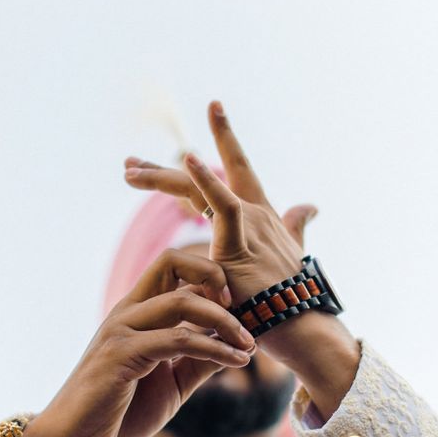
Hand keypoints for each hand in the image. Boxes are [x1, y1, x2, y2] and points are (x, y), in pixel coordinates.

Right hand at [16, 249, 256, 436]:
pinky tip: (237, 361)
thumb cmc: (120, 412)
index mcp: (137, 312)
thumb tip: (238, 347)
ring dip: (225, 321)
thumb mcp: (173, 383)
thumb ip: (200, 361)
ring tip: (250, 345)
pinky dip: (215, 348)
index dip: (211, 277)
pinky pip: (178, 340)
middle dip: (215, 275)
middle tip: (245, 311)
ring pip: (181, 302)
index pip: (174, 267)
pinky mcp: (121, 354)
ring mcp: (122, 329)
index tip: (240, 308)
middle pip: (172, 261)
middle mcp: (128, 311)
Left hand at [125, 101, 361, 419]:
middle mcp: (254, 212)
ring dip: (162, 177)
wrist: (302, 325)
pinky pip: (223, 205)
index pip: (236, 170)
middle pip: (204, 178)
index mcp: (261, 215)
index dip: (224, 139)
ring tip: (130, 170)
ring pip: (200, 189)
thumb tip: (309, 207)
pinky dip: (207, 181)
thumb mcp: (292, 253)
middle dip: (166, 170)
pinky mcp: (243, 241)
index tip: (211, 110)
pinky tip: (189, 159)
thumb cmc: (292, 297)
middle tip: (128, 164)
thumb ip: (296, 227)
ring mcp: (250, 224)